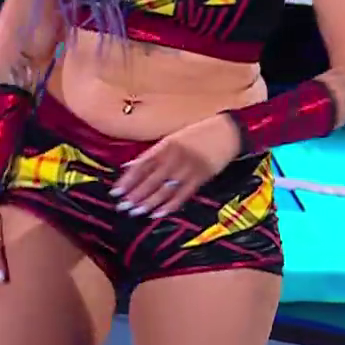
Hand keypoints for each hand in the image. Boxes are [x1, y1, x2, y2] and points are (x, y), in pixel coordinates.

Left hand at [113, 116, 241, 218]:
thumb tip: (130, 166)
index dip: (128, 179)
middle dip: (136, 194)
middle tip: (123, 207)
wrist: (228, 131)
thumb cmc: (199, 134)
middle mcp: (176, 156)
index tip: (116, 192)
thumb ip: (152, 154)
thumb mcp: (173, 139)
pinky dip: (170, 205)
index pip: (142, 164)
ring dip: (150, 202)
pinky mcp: (202, 177)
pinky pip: (183, 194)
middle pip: (151, 179)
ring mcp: (189, 168)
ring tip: (137, 212)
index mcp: (166, 145)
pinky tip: (158, 213)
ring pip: (165, 189)